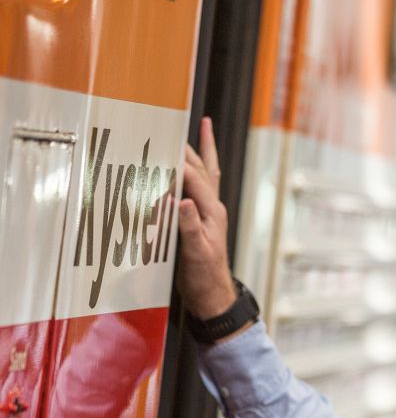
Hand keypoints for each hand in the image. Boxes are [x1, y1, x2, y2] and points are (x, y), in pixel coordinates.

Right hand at [177, 116, 236, 319]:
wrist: (212, 294)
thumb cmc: (204, 276)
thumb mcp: (195, 253)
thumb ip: (189, 226)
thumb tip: (182, 201)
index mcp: (212, 212)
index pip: (193, 178)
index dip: (177, 161)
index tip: (160, 142)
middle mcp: (213, 207)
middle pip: (201, 169)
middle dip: (189, 146)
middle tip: (174, 122)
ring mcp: (209, 212)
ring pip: (206, 174)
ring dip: (201, 151)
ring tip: (202, 126)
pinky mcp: (202, 218)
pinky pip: (202, 187)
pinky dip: (199, 169)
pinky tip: (194, 161)